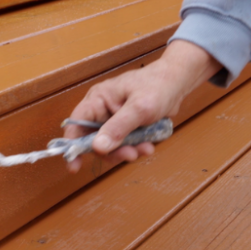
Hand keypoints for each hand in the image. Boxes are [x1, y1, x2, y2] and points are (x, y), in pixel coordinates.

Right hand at [64, 40, 221, 172]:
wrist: (178, 82)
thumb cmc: (157, 86)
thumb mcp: (139, 108)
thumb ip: (118, 128)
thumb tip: (97, 148)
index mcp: (98, 99)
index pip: (76, 123)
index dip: (72, 145)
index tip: (74, 166)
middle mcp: (102, 110)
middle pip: (94, 140)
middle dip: (113, 151)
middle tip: (130, 155)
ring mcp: (113, 120)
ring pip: (111, 146)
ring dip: (127, 151)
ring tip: (146, 148)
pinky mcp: (126, 127)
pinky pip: (124, 144)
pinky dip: (135, 148)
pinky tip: (149, 145)